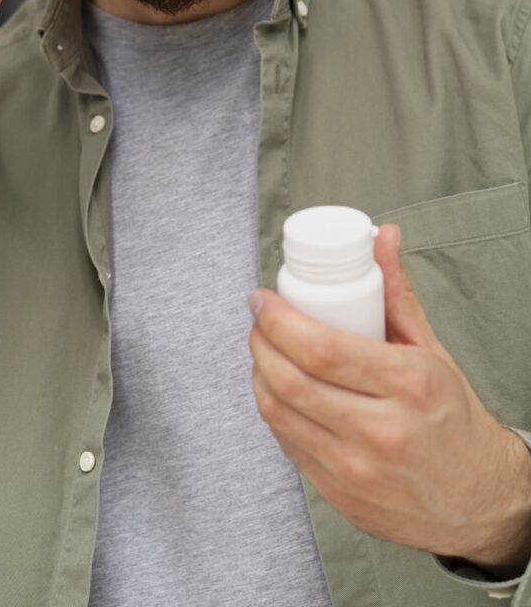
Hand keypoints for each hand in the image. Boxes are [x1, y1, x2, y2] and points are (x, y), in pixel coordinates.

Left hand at [248, 224, 530, 573]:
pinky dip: (272, 410)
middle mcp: (382, 431)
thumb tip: (382, 237)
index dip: (276, 319)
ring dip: (258, 374)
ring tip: (261, 349)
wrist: (480, 500)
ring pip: (279, 414)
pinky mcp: (340, 496)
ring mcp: (357, 469)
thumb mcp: (431, 350)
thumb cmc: (453, 418)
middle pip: (290, 380)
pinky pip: (287, 444)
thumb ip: (397, 292)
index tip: (262, 299)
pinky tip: (275, 388)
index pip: (319, 347)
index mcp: (409, 384)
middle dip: (259, 341)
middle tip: (257, 319)